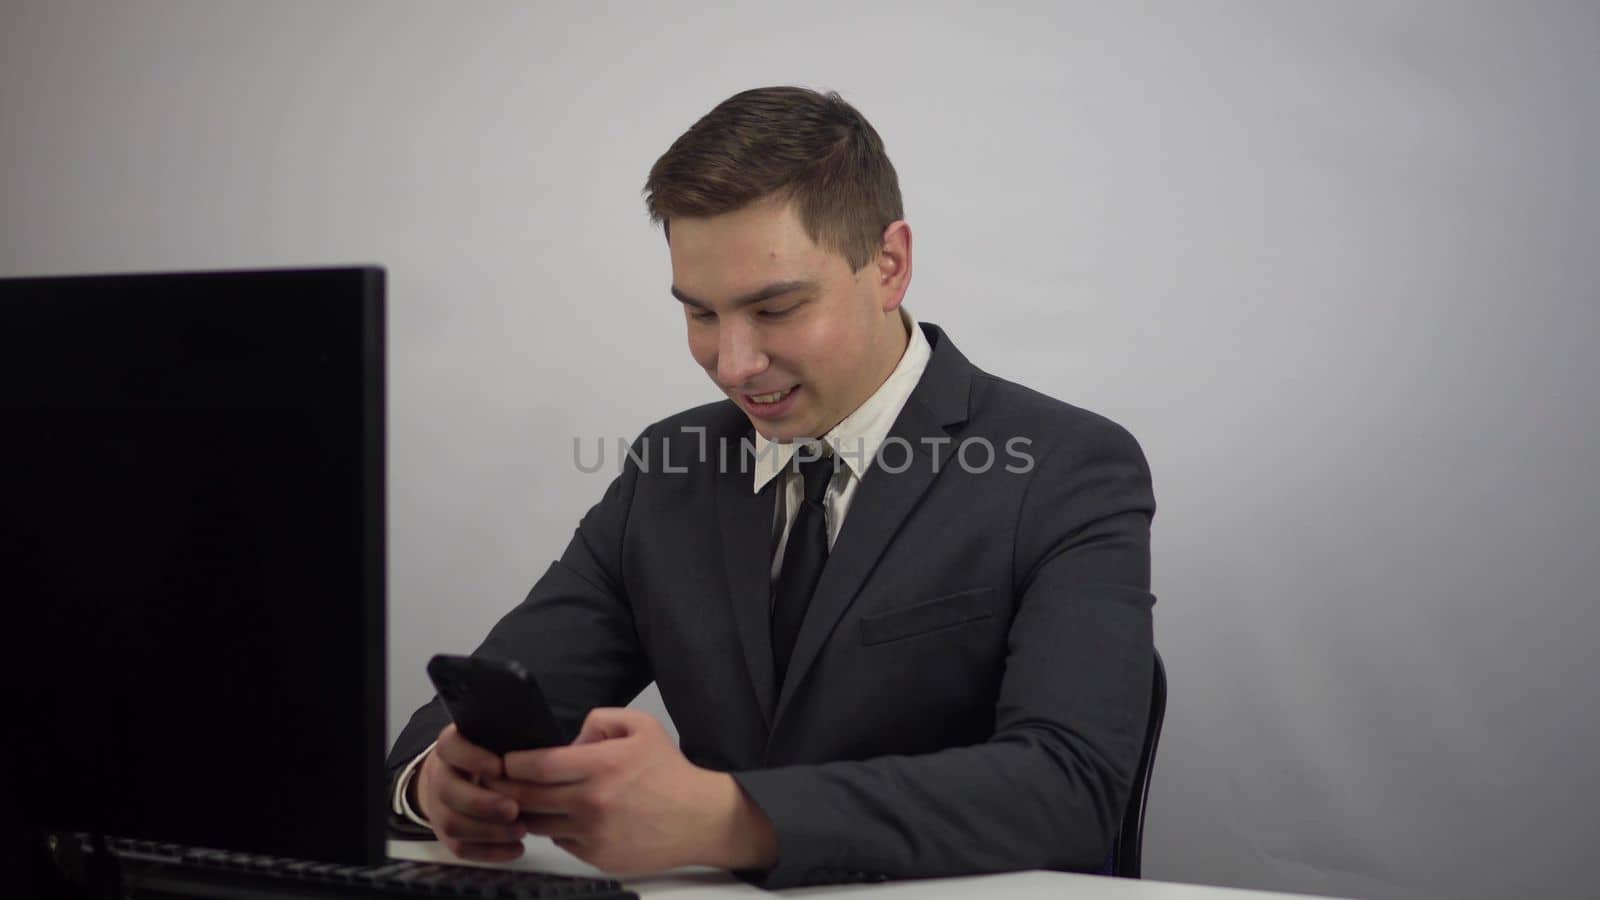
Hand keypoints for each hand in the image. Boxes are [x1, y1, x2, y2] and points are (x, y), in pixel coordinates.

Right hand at [414, 723, 526, 861]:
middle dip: (482, 803)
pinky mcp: (446, 835)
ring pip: (452, 824)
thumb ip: (513, 742)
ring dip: (488, 831)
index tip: (500, 767)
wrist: (460, 778)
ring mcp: (439, 807)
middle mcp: (440, 776)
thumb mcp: (498, 741)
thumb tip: (540, 754)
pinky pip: (461, 848)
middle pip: (449, 791)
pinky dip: (490, 852)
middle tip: (514, 809)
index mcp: (452, 746)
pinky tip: (517, 848)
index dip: (472, 758)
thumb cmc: (491, 755)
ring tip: (521, 830)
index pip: (450, 746)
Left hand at [483, 708, 776, 875]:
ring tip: (528, 799)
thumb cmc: (669, 772)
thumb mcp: (641, 726)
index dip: (512, 763)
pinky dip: (557, 829)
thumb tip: (567, 740)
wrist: (699, 818)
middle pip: (527, 798)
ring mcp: (593, 834)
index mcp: (601, 766)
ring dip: (528, 812)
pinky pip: (561, 842)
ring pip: (538, 825)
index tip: (505, 760)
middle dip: (506, 788)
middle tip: (498, 781)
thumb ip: (599, 720)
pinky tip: (564, 817)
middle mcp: (593, 802)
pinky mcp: (597, 857)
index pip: (536, 767)